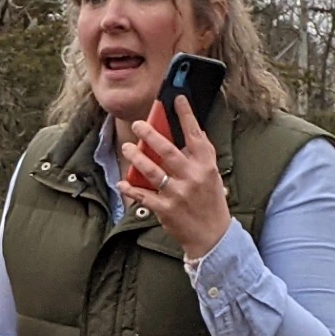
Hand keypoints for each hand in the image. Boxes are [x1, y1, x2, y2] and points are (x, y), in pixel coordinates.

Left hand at [117, 90, 230, 257]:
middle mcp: (193, 178)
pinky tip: (122, 183)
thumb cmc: (210, 203)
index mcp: (206, 166)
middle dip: (150, 135)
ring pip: (152, 171)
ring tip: (127, 147)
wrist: (212, 237)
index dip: (186, 115)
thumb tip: (188, 132)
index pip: (196, 135)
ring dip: (137, 158)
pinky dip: (131, 188)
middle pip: (168, 151)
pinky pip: (144, 195)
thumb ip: (199, 156)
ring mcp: (178, 194)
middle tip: (138, 124)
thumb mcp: (212, 176)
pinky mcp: (166, 209)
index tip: (177, 98)